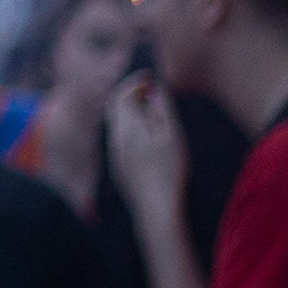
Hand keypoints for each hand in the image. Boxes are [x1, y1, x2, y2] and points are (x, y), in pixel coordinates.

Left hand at [105, 74, 187, 219]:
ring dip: (130, 112)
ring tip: (151, 111)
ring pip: (117, 123)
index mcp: (127, 127)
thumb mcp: (172, 136)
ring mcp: (115, 154)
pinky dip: (130, 127)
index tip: (152, 79)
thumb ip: (162, 110)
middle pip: (115, 107)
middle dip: (130, 94)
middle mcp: (115, 138)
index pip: (123, 94)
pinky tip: (146, 136)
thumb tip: (155, 91)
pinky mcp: (119, 167)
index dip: (136, 83)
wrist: (156, 208)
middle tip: (150, 91)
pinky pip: (119, 139)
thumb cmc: (169, 170)